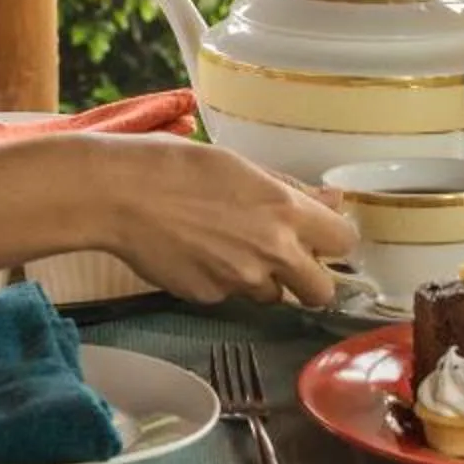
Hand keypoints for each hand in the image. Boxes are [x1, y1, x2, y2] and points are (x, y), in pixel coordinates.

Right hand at [98, 140, 353, 308]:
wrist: (119, 194)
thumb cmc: (175, 165)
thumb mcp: (240, 165)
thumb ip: (289, 189)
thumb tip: (329, 200)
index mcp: (284, 210)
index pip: (344, 242)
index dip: (334, 240)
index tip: (322, 237)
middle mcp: (270, 251)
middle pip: (320, 292)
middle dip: (310, 280)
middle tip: (288, 260)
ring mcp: (238, 280)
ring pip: (270, 295)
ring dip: (260, 278)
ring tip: (226, 246)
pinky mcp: (208, 298)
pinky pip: (229, 295)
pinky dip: (220, 280)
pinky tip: (196, 252)